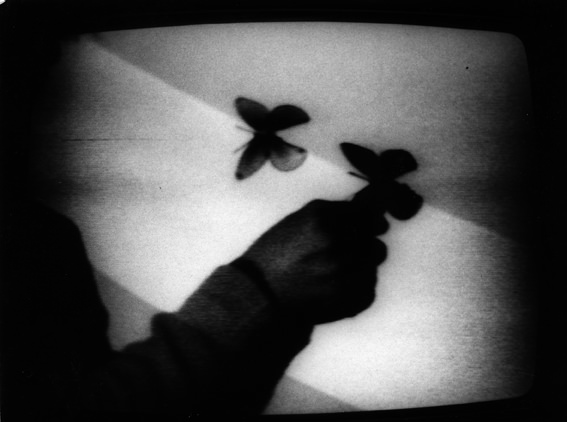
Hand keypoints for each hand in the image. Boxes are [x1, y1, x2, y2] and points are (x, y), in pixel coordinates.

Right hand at [233, 199, 386, 324]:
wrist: (260, 293)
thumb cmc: (275, 255)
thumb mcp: (298, 220)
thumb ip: (333, 212)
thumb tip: (368, 210)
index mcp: (324, 220)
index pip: (369, 216)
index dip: (371, 222)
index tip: (370, 228)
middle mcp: (337, 244)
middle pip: (376, 245)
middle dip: (364, 249)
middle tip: (343, 258)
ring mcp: (346, 273)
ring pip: (372, 268)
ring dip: (360, 270)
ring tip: (335, 275)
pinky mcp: (349, 299)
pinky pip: (368, 290)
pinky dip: (356, 291)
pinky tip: (333, 290)